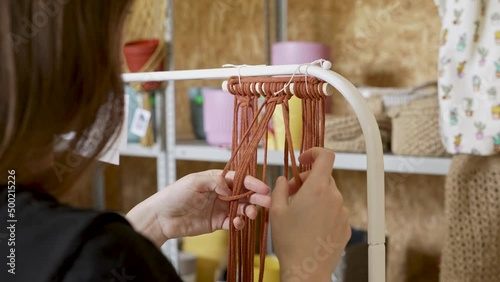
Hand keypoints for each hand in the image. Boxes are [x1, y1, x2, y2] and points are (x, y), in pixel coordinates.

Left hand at [127, 170, 270, 246]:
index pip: (239, 179)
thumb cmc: (174, 195)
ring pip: (242, 209)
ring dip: (249, 211)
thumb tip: (230, 188)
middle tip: (266, 202)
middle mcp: (221, 193)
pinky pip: (234, 222)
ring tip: (250, 214)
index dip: (252, 183)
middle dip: (257, 197)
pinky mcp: (217, 223)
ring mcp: (220, 208)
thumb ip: (214, 182)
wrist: (161, 218)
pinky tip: (237, 223)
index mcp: (216, 179)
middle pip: (245, 194)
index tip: (262, 188)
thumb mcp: (193, 182)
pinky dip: (239, 223)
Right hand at [270, 148, 350, 281]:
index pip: (326, 156)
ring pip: (329, 194)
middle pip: (324, 176)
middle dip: (307, 180)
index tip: (304, 159)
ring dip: (315, 197)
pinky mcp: (346, 226)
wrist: (306, 270)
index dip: (315, 152)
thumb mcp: (276, 210)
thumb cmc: (290, 241)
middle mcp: (334, 197)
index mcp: (317, 188)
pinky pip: (335, 210)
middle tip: (292, 193)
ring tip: (300, 213)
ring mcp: (342, 212)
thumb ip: (280, 188)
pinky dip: (324, 211)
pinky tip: (311, 226)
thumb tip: (284, 180)